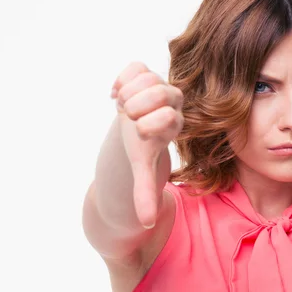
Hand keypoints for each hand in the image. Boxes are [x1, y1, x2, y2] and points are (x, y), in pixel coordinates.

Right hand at [111, 62, 183, 228]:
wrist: (135, 124)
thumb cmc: (142, 147)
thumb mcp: (143, 169)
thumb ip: (146, 194)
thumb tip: (148, 224)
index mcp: (175, 124)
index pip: (171, 118)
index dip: (150, 126)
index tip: (139, 133)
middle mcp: (173, 102)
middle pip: (161, 91)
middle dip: (138, 106)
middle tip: (129, 117)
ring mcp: (160, 84)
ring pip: (147, 77)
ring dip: (128, 93)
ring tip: (124, 107)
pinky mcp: (144, 72)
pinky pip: (135, 66)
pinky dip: (122, 79)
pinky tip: (117, 93)